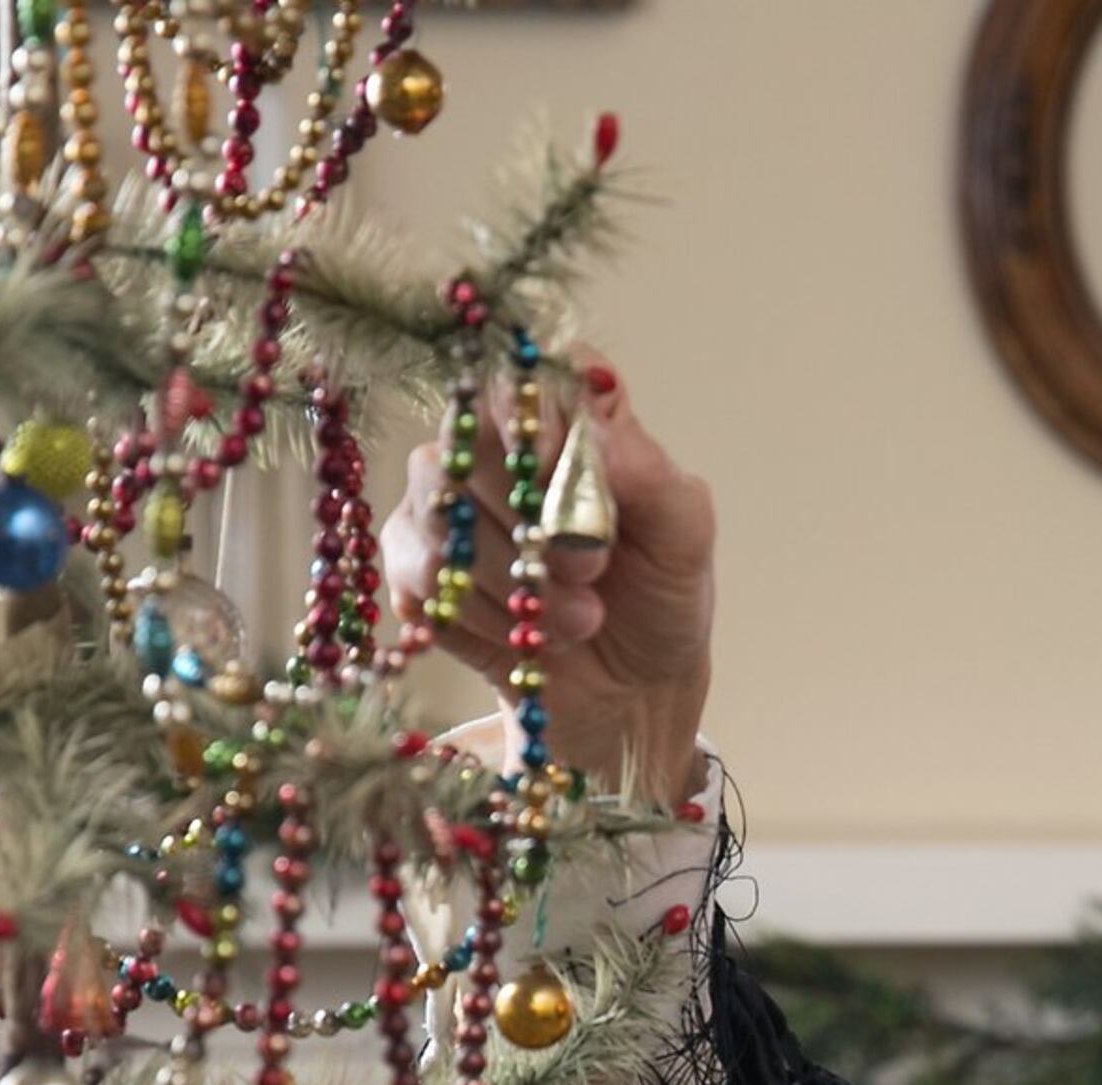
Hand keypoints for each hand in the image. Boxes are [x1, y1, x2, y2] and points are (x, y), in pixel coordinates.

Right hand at [377, 347, 716, 804]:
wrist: (628, 690)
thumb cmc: (660, 599)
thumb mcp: (684, 538)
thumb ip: (651, 476)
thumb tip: (593, 434)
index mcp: (566, 417)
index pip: (527, 377)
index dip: (543, 427)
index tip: (578, 486)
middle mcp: (496, 445)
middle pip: (470, 438)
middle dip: (531, 517)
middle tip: (590, 570)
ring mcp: (447, 502)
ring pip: (440, 508)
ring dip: (511, 577)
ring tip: (577, 622)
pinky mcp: (417, 563)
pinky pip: (422, 571)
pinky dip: (482, 614)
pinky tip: (527, 637)